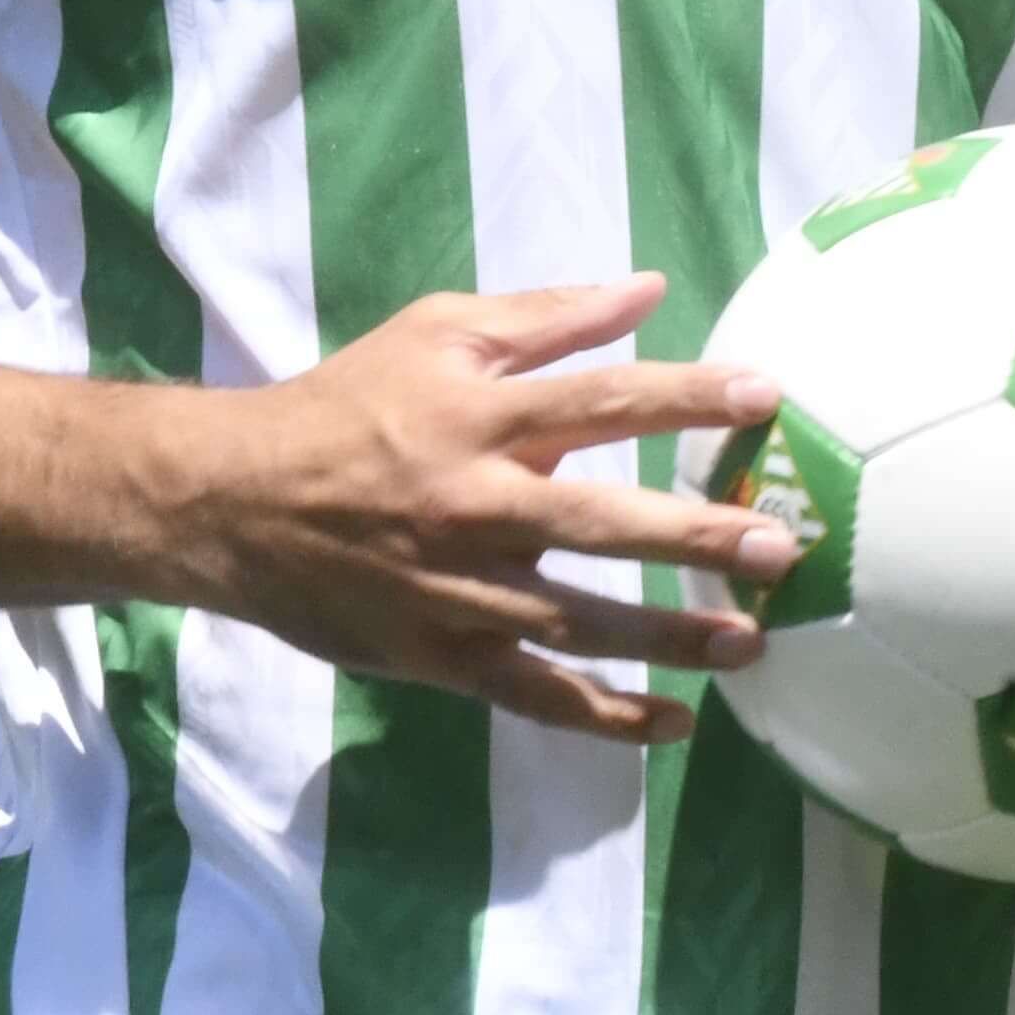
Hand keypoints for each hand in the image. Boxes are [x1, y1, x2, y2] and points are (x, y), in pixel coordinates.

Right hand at [178, 275, 798, 742]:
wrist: (235, 503)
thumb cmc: (350, 405)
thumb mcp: (437, 333)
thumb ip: (547, 315)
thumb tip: (648, 290)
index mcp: (479, 418)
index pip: (602, 401)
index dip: (687, 397)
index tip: (764, 398)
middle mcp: (475, 506)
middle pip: (601, 523)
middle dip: (695, 537)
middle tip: (779, 547)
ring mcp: (458, 591)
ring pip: (578, 624)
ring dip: (669, 639)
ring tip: (750, 643)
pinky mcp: (440, 658)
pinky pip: (532, 697)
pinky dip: (603, 718)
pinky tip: (671, 725)